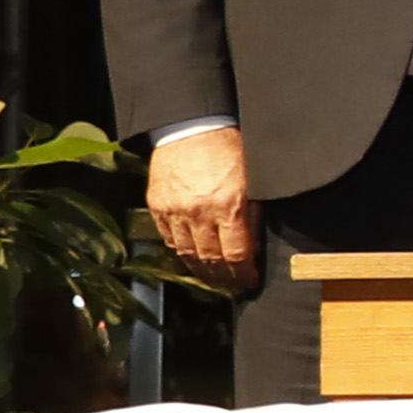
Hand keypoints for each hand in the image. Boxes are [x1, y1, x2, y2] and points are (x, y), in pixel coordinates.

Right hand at [145, 126, 256, 286]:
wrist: (191, 125)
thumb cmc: (227, 146)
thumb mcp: (253, 179)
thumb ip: (253, 213)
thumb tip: (255, 243)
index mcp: (228, 205)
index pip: (237, 254)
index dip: (244, 273)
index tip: (250, 280)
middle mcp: (199, 211)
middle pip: (211, 259)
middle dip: (225, 278)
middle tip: (233, 286)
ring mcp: (175, 209)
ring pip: (187, 253)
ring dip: (202, 270)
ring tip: (214, 279)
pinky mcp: (157, 204)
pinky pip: (169, 238)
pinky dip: (181, 252)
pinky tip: (191, 258)